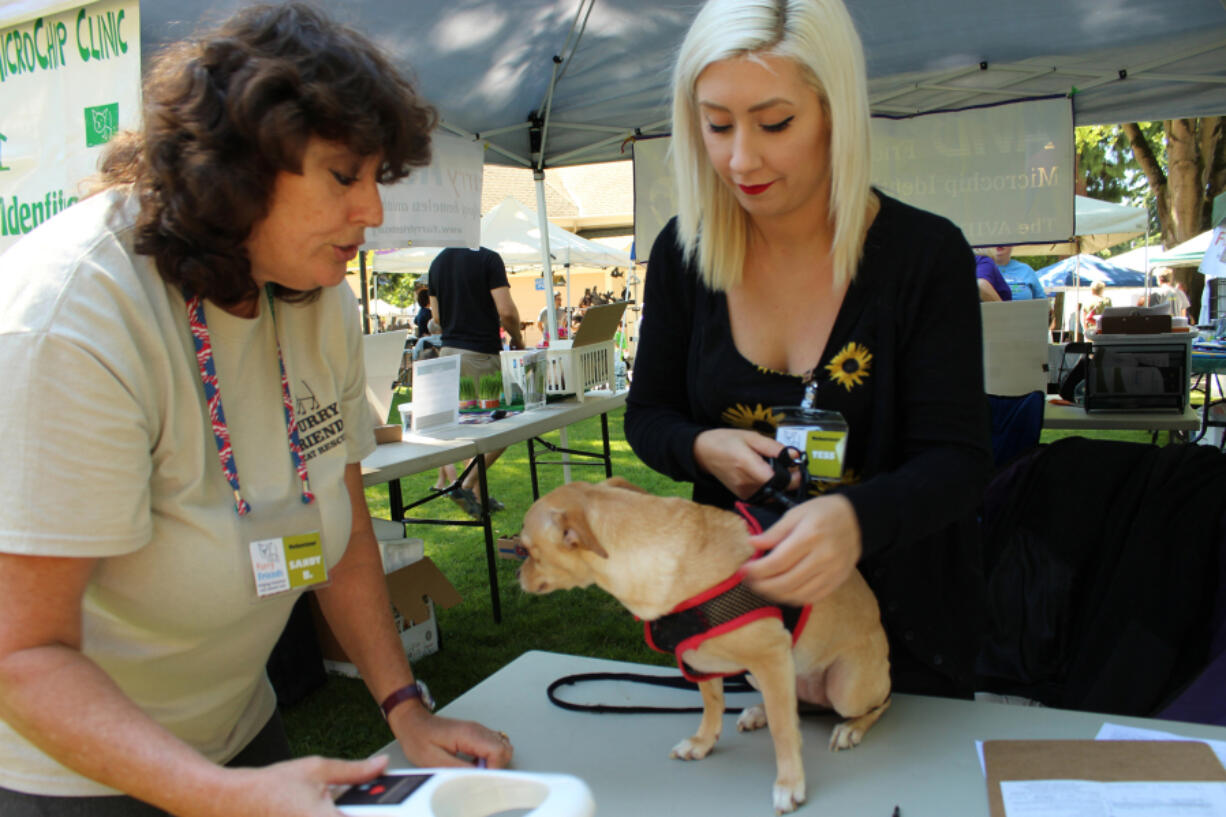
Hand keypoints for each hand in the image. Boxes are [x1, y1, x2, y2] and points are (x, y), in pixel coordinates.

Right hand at [207, 754, 387, 816]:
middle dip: (370, 811)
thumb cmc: (270, 786)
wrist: (231, 802)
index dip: (391, 812)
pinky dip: (339, 814)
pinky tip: (338, 807)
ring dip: (353, 812)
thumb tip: (379, 766)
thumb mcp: (317, 770)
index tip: (407, 809)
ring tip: (358, 803)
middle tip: (394, 806)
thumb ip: (353, 771)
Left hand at [389, 703, 512, 768]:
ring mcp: (478, 730)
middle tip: (477, 773)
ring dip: (493, 761)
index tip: (481, 776)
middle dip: (495, 766)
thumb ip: (460, 769)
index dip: (494, 768)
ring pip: (502, 746)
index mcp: (469, 734)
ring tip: (474, 768)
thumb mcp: (436, 761)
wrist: (413, 724)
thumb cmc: (420, 739)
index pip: (499, 751)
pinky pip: (493, 745)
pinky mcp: (476, 733)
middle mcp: (477, 729)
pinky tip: (473, 762)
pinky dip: (489, 757)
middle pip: (505, 749)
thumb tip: (478, 777)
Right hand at [693, 429, 794, 498]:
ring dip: (780, 485)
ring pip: (771, 494)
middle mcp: (744, 482)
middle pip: (776, 488)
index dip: (791, 476)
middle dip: (789, 481)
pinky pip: (763, 496)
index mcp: (746, 464)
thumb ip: (773, 447)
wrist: (704, 453)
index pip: (776, 479)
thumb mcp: (750, 437)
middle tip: (793, 469)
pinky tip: (769, 478)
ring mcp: (742, 492)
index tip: (798, 469)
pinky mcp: (742, 496)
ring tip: (781, 472)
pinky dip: (770, 488)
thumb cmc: (726, 441)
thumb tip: (794, 455)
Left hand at [740, 494, 861, 605]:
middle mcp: (823, 557)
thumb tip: (752, 544)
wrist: (857, 520)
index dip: (757, 570)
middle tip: (748, 581)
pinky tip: (780, 592)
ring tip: (761, 587)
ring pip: (798, 594)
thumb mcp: (796, 513)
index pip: (778, 561)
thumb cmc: (823, 513)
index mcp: (810, 536)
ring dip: (774, 595)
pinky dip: (792, 599)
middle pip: (786, 582)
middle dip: (762, 585)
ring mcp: (832, 572)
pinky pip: (811, 598)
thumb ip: (774, 531)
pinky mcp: (837, 582)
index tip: (743, 570)